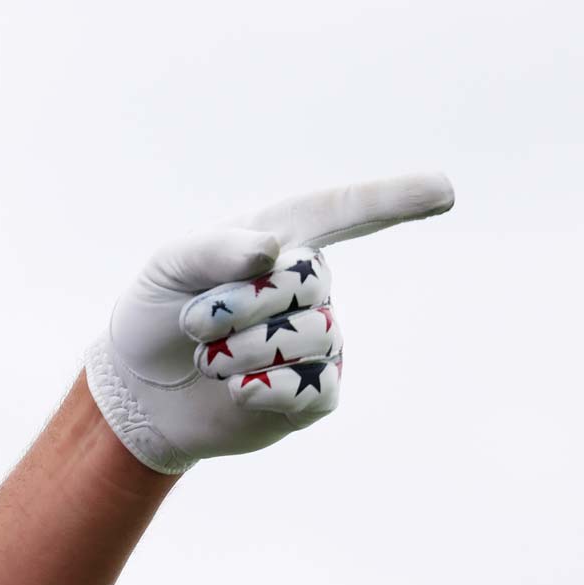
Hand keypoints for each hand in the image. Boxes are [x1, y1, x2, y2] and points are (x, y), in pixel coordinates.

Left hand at [84, 173, 455, 474]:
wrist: (139, 388)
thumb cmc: (157, 311)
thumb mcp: (168, 266)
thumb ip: (215, 248)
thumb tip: (271, 252)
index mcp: (280, 240)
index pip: (345, 212)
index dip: (394, 199)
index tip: (444, 190)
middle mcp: (310, 288)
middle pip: (305, 279)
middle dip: (237, 303)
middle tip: (194, 323)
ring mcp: (318, 340)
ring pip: (311, 334)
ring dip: (240, 348)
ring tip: (208, 357)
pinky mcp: (314, 394)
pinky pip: (314, 387)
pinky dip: (263, 388)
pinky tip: (236, 390)